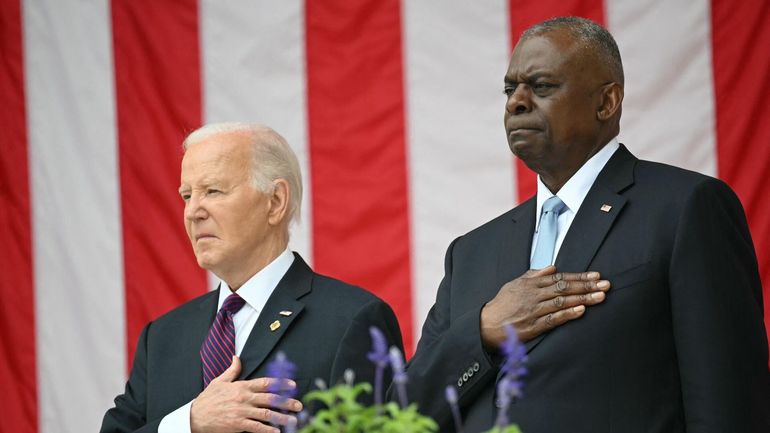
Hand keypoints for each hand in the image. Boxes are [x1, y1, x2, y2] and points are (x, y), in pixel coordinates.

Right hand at [190, 356, 302, 432]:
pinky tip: (277, 432)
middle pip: (270, 398)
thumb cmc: (208, 399)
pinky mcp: (237, 424)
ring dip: (281, 417)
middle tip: (298, 405)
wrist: (195, 416)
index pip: (265, 383)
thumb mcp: (219, 381)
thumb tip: (237, 358)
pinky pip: (256, 427)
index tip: (292, 385)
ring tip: (293, 420)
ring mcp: (241, 411)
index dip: (280, 383)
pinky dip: (267, 430)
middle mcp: (244, 398)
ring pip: (266, 414)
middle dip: (286, 402)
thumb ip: (232, 370)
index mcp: (241, 386)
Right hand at [480, 266, 609, 347]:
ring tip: (601, 296)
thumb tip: (551, 267)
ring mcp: (535, 310)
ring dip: (583, 298)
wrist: (486, 324)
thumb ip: (534, 275)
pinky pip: (554, 318)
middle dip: (587, 286)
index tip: (596, 276)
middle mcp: (535, 295)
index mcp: (532, 284)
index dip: (579, 277)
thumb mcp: (515, 284)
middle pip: (565, 288)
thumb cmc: (502, 304)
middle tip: (605, 284)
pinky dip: (568, 314)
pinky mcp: (534, 326)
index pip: (560, 278)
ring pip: (563, 301)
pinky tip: (582, 311)